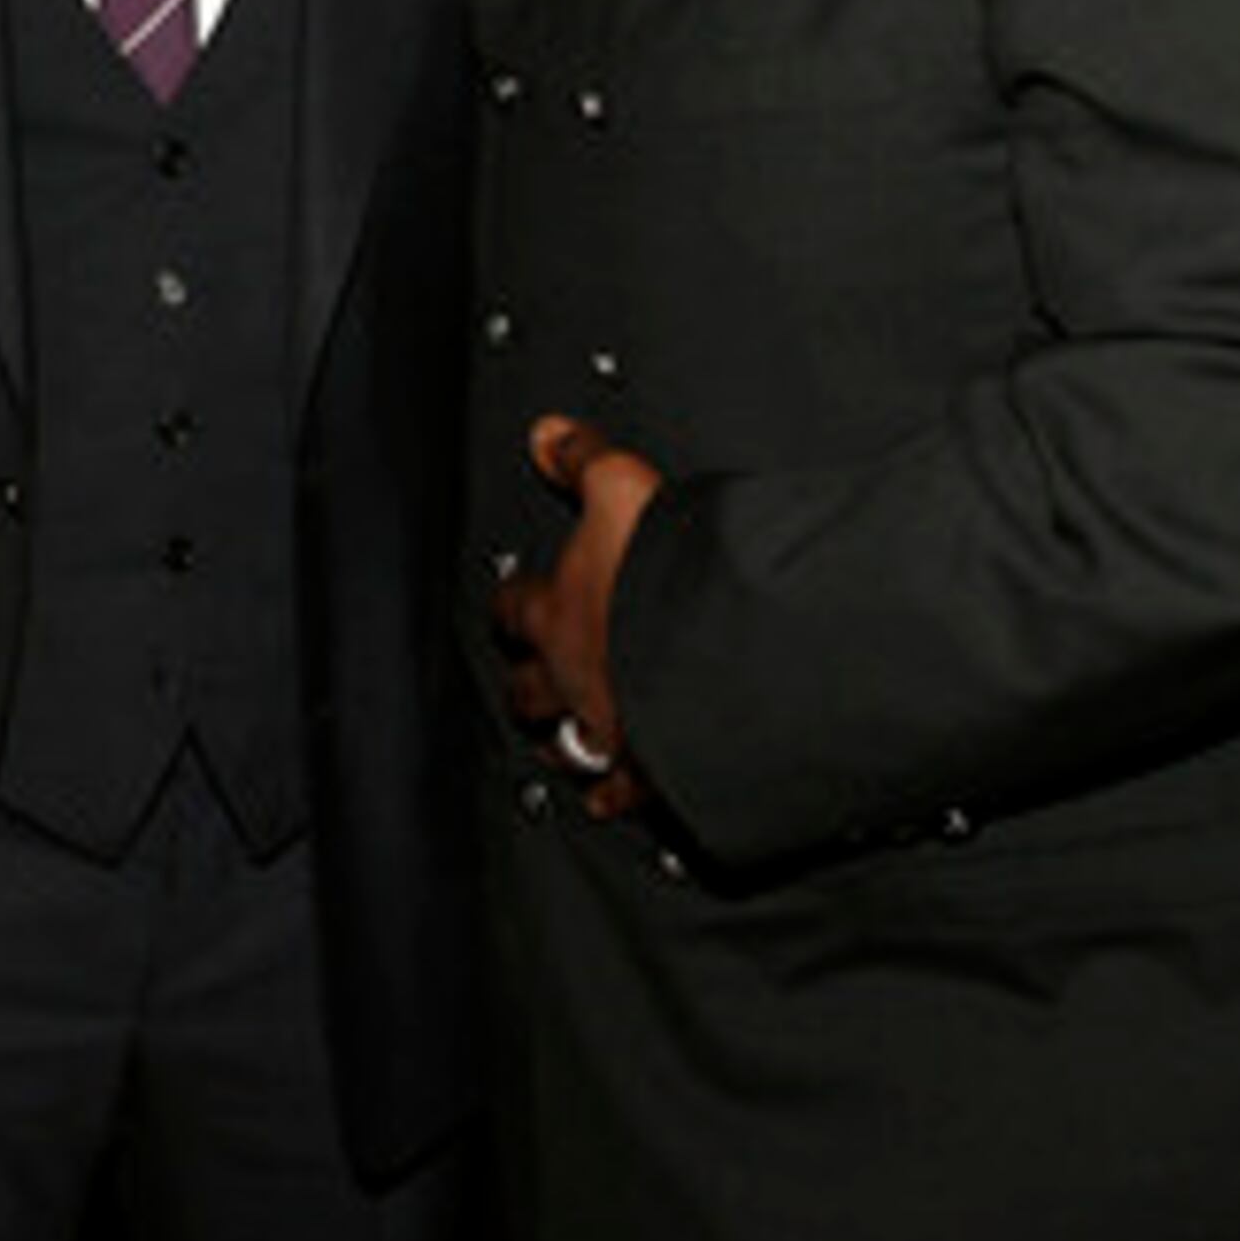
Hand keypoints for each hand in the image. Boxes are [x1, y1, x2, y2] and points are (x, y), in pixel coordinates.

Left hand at [492, 413, 663, 819]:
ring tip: (555, 750)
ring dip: (560, 743)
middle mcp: (574, 676)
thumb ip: (584, 460)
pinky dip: (615, 796)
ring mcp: (611, 727)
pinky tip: (609, 805)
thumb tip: (548, 435)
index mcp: (562, 611)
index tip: (512, 607)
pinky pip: (623, 792)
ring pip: (566, 745)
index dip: (513, 605)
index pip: (517, 607)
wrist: (728, 645)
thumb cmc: (674, 571)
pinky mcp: (653, 768)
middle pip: (530, 688)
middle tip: (522, 685)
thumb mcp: (622, 488)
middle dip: (525, 685)